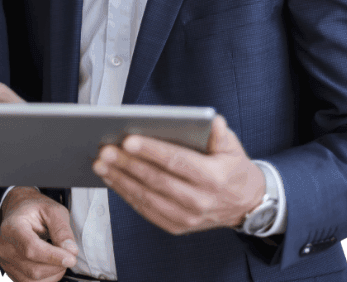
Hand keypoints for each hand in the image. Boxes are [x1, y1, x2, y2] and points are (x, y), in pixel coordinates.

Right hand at [0, 187, 78, 281]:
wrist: (20, 210)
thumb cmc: (35, 209)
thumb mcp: (53, 210)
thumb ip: (62, 229)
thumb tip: (71, 250)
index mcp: (13, 226)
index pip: (31, 248)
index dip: (53, 256)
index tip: (71, 258)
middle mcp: (5, 246)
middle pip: (33, 268)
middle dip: (57, 266)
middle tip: (70, 254)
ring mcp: (6, 261)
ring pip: (32, 280)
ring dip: (53, 274)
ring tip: (61, 258)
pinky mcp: (10, 271)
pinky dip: (46, 278)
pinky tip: (52, 266)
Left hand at [92, 115, 264, 234]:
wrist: (246, 205)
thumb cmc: (233, 169)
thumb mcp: (233, 147)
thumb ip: (221, 134)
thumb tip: (212, 121)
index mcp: (213, 178)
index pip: (176, 161)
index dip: (151, 151)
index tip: (128, 140)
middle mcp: (199, 201)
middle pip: (157, 180)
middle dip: (128, 164)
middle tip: (105, 150)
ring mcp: (187, 217)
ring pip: (147, 197)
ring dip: (121, 180)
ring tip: (101, 163)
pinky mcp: (176, 226)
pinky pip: (147, 210)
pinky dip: (126, 194)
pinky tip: (112, 179)